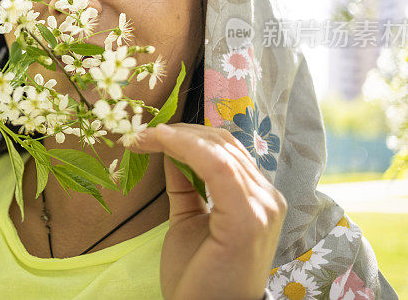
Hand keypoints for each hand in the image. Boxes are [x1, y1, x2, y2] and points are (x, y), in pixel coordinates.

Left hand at [125, 123, 286, 299]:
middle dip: (178, 133)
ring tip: (142, 138)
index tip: (149, 134)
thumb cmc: (199, 275)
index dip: (187, 135)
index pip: (225, 150)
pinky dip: (187, 147)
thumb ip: (186, 184)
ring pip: (218, 150)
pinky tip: (161, 141)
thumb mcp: (189, 219)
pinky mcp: (248, 218)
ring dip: (175, 137)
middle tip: (140, 134)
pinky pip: (217, 167)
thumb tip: (169, 149)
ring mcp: (262, 207)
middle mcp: (267, 198)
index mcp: (257, 198)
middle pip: (223, 144)